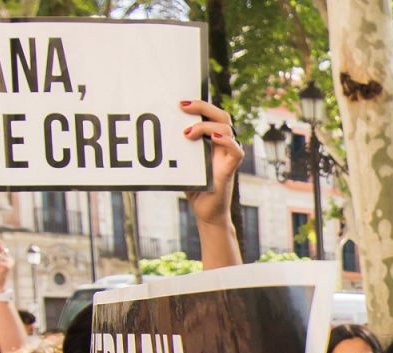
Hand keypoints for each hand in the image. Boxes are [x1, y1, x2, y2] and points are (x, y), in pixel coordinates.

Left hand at [182, 99, 243, 231]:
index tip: (180, 102)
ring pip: (227, 128)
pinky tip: (212, 138)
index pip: (212, 113)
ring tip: (187, 133)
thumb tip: (156, 131)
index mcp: (211, 139)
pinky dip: (226, 141)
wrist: (205, 212)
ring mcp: (228, 155)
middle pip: (221, 115)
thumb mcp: (182, 162)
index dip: (199, 104)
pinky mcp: (231, 168)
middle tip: (182, 106)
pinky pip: (236, 150)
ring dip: (206, 126)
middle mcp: (222, 144)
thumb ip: (177, 148)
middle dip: (203, 107)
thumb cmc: (194, 186)